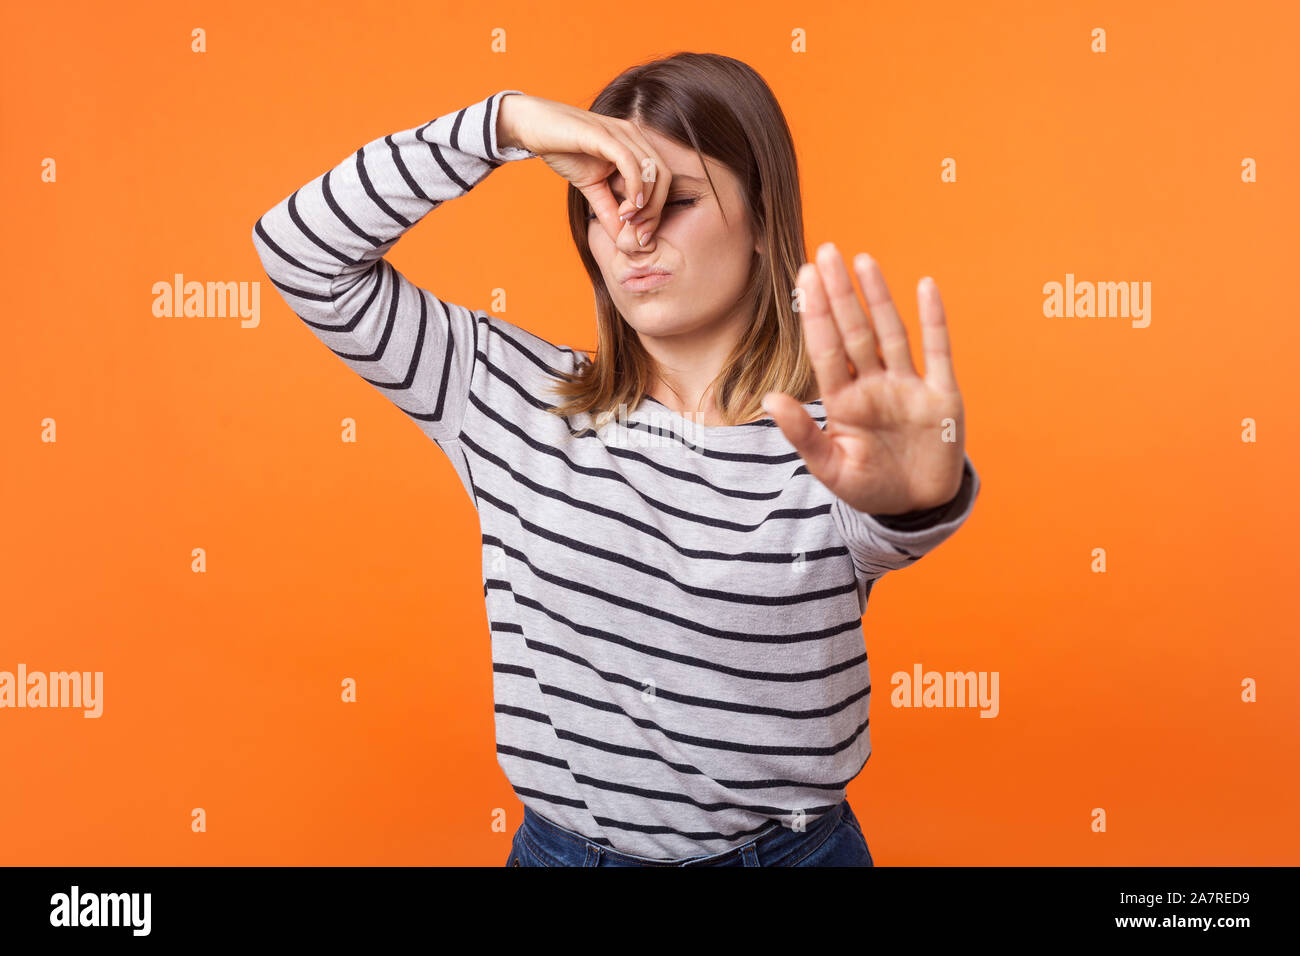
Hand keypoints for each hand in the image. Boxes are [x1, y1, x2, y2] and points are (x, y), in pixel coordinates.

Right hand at [495, 92, 671, 245]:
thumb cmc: (564, 151)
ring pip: (651, 170)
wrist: (535, 126)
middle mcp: (633, 136)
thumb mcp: (592, 188)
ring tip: (628, 221)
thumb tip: (624, 240)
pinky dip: (634, 187)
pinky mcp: (604, 135)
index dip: (656, 212)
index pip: (661, 180)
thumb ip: (609, 212)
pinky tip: (628, 208)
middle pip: (664, 177)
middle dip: (655, 211)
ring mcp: (620, 133)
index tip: (641, 237)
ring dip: (645, 203)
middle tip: (639, 234)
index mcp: (635, 146)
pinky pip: (629, 162)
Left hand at [762, 243, 966, 515]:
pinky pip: (939, 351)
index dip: (816, 314)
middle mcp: (874, 385)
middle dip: (840, 294)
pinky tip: (926, 286)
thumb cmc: (869, 487)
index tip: (805, 277)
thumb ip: (803, 435)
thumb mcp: (831, 469)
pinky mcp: (942, 396)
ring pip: (891, 333)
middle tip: (825, 253)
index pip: (826, 350)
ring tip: (862, 260)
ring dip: (878, 298)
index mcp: (844, 402)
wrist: (916, 507)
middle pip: (854, 332)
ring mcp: (908, 387)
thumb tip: (771, 399)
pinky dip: (935, 320)